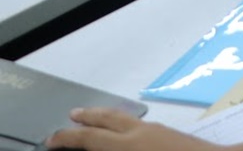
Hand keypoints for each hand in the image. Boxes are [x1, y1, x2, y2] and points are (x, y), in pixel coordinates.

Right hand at [48, 107, 211, 150]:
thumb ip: (112, 150)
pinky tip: (128, 131)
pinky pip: (140, 123)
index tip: (52, 139)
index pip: (89, 139)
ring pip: (126, 118)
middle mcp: (141, 132)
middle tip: (72, 115)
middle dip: (88, 117)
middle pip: (108, 119)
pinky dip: (126, 124)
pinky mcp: (171, 133)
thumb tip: (98, 145)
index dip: (68, 138)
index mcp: (127, 145)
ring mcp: (158, 130)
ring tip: (96, 118)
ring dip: (108, 117)